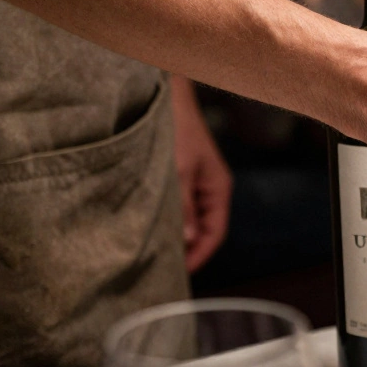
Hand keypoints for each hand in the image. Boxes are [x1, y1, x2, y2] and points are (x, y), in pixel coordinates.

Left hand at [170, 76, 233, 272]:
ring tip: (151, 249)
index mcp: (218, 189)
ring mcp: (194, 182)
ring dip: (173, 232)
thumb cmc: (177, 127)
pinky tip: (147, 222)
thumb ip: (183, 206)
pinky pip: (177, 205)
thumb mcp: (178, 170)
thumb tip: (188, 239)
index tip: (177, 272)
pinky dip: (166, 216)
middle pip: (203, 229)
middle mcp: (209, 189)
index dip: (199, 256)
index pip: (215, 233)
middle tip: (160, 266)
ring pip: (188, 217)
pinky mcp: (179, 175)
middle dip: (185, 248)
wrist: (166, 94)